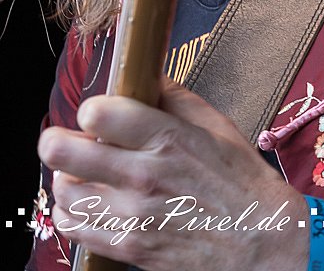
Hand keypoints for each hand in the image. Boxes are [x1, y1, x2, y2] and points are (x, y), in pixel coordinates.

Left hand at [39, 76, 311, 269]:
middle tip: (78, 141)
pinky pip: (72, 227)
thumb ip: (172, 96)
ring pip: (61, 189)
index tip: (103, 116)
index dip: (93, 110)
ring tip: (88, 174)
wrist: (262, 244)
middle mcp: (141, 176)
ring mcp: (131, 217)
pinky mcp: (128, 249)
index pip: (95, 114)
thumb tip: (142, 75)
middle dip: (62, 139)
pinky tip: (91, 201)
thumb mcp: (214, 124)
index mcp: (165, 137)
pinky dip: (72, 211)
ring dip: (69, 176)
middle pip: (60, 151)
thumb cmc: (241, 180)